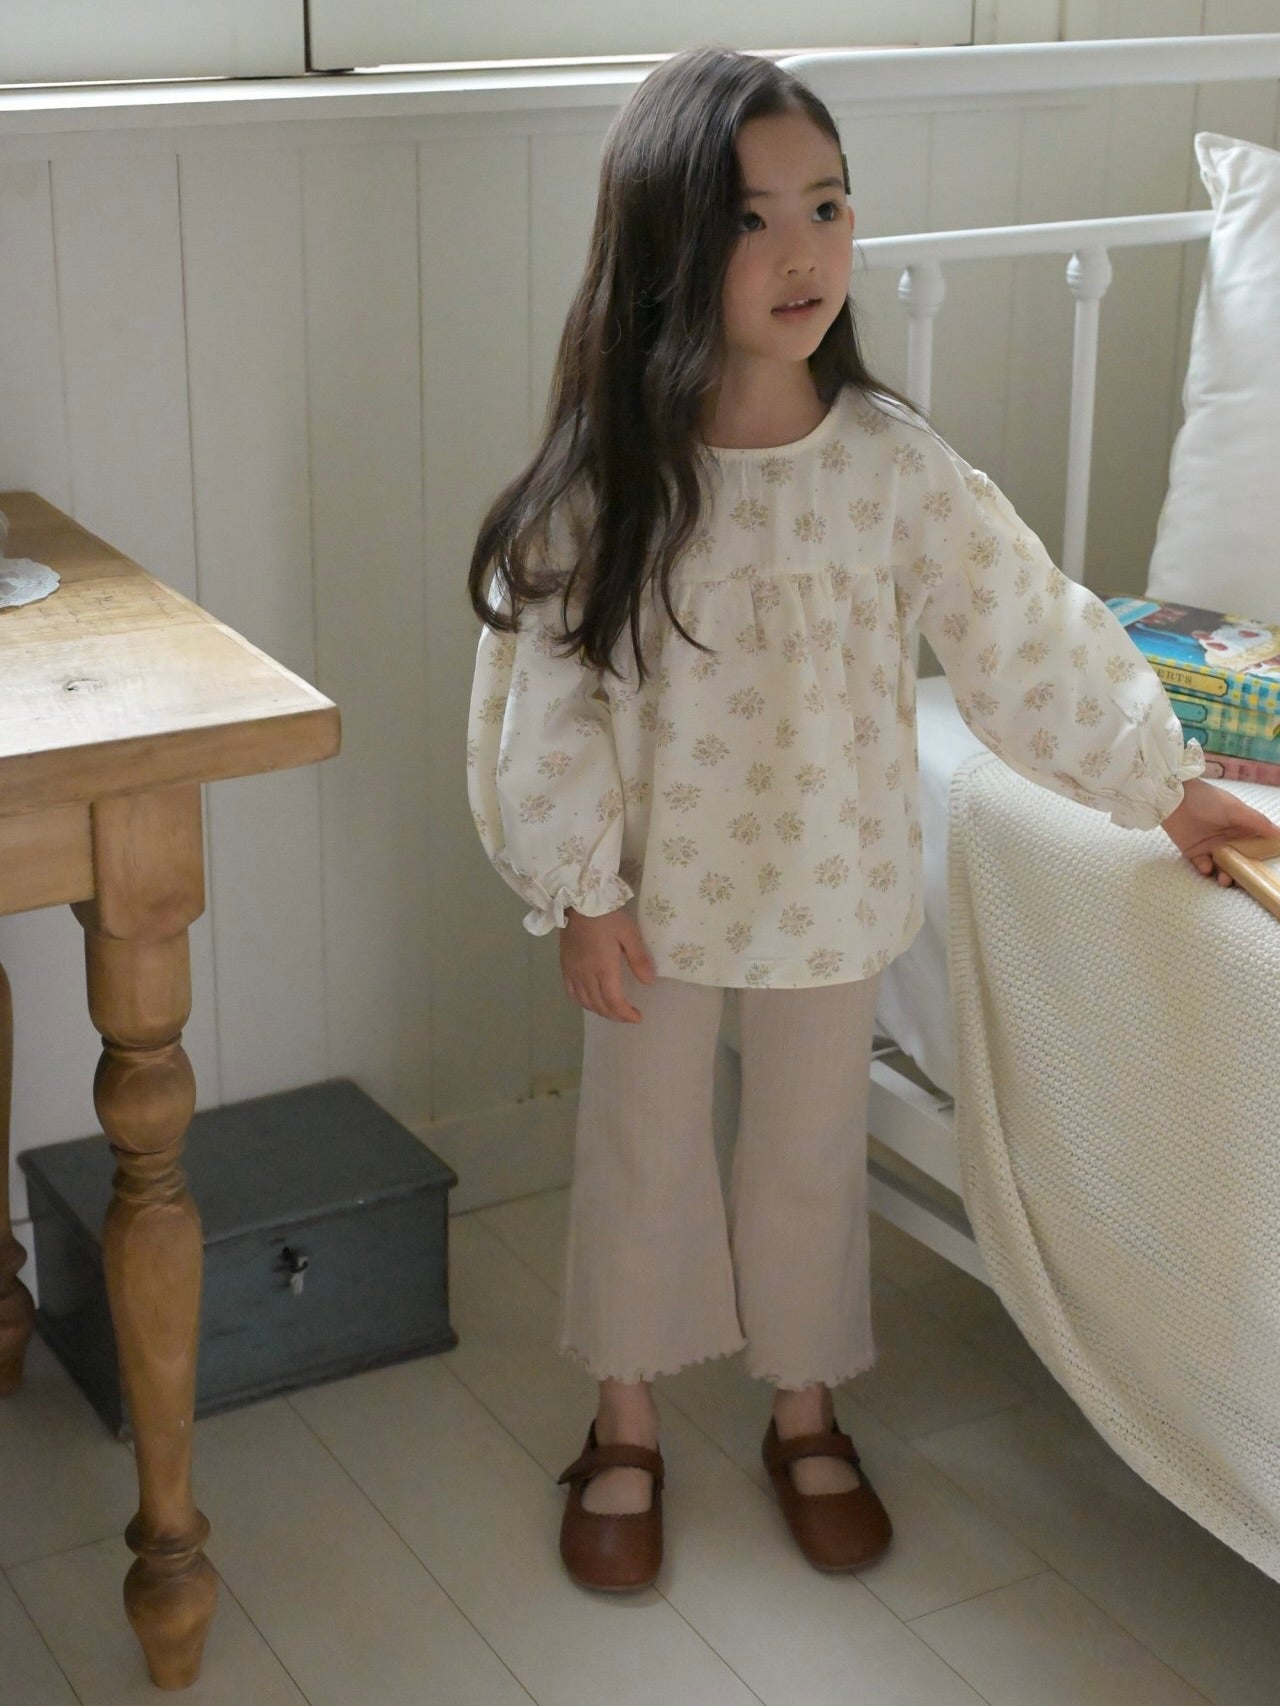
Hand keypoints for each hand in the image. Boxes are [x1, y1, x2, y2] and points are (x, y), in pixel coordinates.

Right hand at [560, 907, 655, 1021]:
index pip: (614, 1002)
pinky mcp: (565, 967)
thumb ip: (639, 959)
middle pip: (600, 1006)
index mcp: (604, 969)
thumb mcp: (629, 934)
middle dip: (616, 1015)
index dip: (625, 1014)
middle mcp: (587, 975)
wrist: (578, 902)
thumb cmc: (607, 917)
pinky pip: (571, 993)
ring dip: (600, 1011)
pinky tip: (590, 1002)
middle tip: (628, 1016)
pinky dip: (583, 1003)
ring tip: (613, 1010)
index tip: (637, 1017)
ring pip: (586, 1002)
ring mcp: (574, 972)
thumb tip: (649, 982)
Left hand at [1159, 777, 1279, 885]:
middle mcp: (1228, 839)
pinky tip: (1207, 867)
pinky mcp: (1194, 852)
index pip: (1256, 846)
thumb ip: (1257, 822)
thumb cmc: (1208, 800)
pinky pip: (1202, 865)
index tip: (1265, 870)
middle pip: (1240, 861)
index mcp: (1241, 828)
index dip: (1261, 857)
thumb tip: (1279, 833)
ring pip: (1223, 867)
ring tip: (1225, 879)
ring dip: (1225, 875)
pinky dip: (1205, 869)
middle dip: (1243, 872)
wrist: (1174, 799)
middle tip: (1244, 880)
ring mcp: (1211, 847)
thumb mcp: (1236, 809)